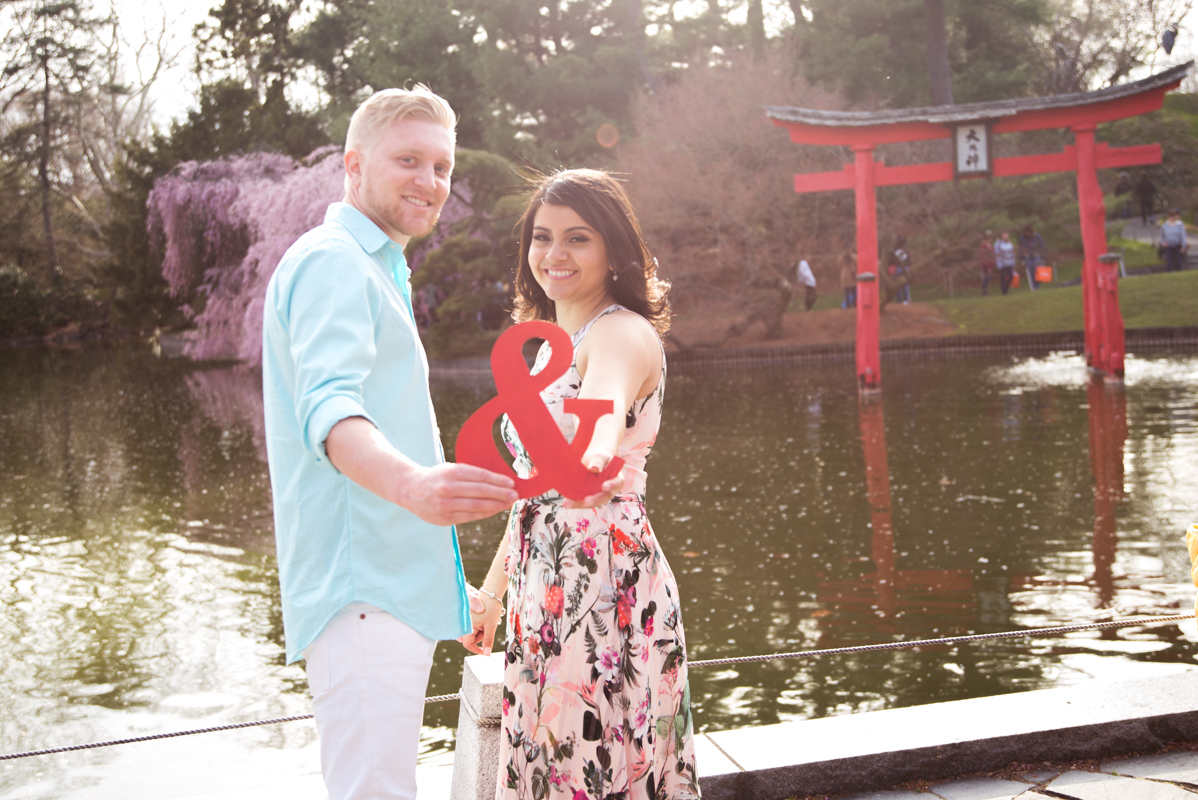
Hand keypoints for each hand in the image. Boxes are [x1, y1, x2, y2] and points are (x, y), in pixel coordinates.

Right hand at [397, 462, 517, 525]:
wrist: (411, 490)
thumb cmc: (437, 478)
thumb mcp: (451, 469)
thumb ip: (471, 475)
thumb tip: (498, 481)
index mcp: (451, 472)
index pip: (480, 476)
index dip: (498, 481)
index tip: (512, 483)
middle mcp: (448, 488)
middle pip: (481, 492)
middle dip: (501, 494)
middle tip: (515, 495)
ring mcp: (446, 505)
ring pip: (477, 506)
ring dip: (496, 505)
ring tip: (508, 504)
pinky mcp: (445, 518)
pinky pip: (470, 517)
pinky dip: (485, 514)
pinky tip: (494, 510)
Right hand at [458, 584, 503, 654]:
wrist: (492, 593)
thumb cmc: (491, 608)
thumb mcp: (491, 626)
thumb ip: (488, 641)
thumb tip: (486, 654)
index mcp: (466, 626)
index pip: (468, 644)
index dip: (477, 650)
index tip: (485, 652)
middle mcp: (463, 623)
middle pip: (471, 639)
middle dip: (480, 636)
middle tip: (489, 627)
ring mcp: (465, 620)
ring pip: (473, 633)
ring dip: (481, 631)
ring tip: (488, 621)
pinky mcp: (468, 617)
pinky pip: (473, 627)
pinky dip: (480, 626)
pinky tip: (485, 620)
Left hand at [564, 457, 629, 508]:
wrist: (591, 460)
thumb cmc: (599, 457)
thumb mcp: (600, 456)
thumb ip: (598, 461)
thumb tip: (594, 468)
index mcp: (616, 478)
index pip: (617, 483)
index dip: (612, 486)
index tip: (604, 486)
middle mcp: (608, 490)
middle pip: (603, 497)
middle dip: (594, 500)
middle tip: (586, 501)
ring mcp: (597, 494)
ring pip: (591, 502)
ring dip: (580, 504)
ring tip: (569, 504)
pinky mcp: (587, 496)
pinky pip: (581, 501)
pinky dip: (574, 502)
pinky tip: (566, 502)